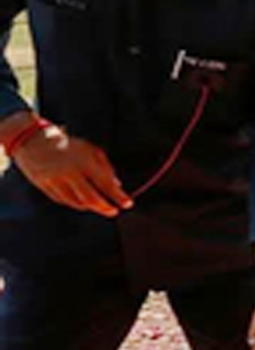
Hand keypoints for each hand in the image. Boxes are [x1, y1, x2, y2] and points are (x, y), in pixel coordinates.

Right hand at [12, 125, 131, 217]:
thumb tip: (117, 186)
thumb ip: (105, 167)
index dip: (118, 196)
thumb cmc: (65, 143)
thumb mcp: (89, 149)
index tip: (128, 204)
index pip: (105, 184)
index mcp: (83, 161)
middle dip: (105, 208)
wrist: (30, 138)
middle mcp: (68, 172)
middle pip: (91, 198)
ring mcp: (54, 180)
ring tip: (98, 205)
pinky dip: (75, 203)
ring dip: (90, 207)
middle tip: (114, 211)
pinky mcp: (43, 185)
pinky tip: (81, 202)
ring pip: (76, 202)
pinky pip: (63, 200)